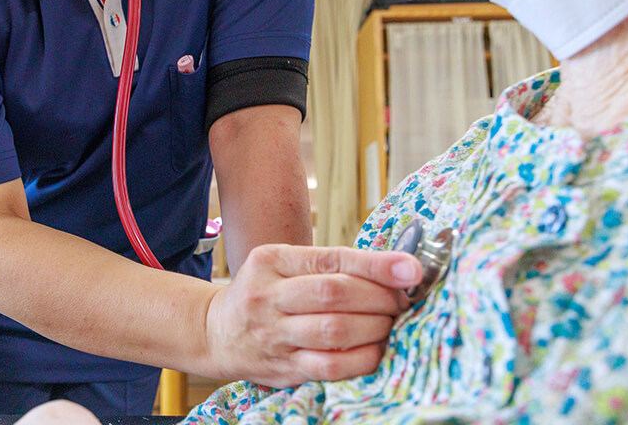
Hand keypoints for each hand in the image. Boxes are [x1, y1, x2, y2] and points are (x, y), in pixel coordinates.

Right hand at [203, 244, 422, 387]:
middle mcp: (268, 296)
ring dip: (375, 327)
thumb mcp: (281, 264)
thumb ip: (327, 264)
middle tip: (401, 300)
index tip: (411, 269)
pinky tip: (376, 349)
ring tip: (390, 322)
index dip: (375, 265)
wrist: (216, 331)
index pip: (331, 259)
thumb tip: (392, 269)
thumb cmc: (262, 292)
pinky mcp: (284, 368)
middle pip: (335, 295)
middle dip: (380, 298)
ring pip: (334, 331)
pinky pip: (331, 366)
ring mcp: (274, 335)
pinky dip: (362, 358)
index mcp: (271, 260)